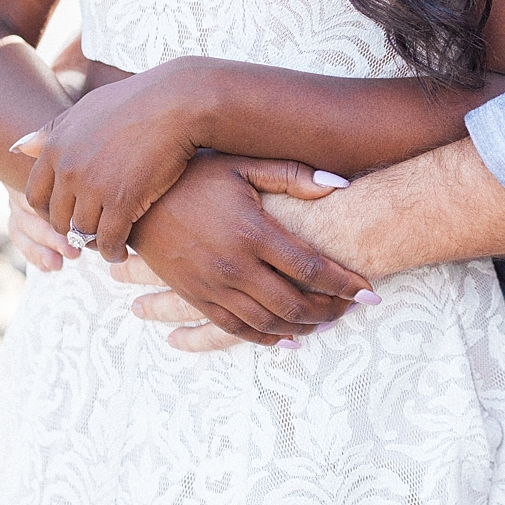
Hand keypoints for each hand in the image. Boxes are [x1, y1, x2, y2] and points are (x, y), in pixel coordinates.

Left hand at [12, 59, 204, 262]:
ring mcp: (93, 187)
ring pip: (81, 233)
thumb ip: (52, 131)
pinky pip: (108, 240)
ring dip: (92, 245)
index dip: (49, 212)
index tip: (68, 216)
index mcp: (55, 147)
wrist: (177, 103)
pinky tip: (122, 251)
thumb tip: (18, 149)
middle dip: (71, 231)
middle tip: (88, 235)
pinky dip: (112, 251)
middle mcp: (68, 169)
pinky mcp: (122, 202)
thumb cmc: (136, 101)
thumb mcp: (86, 109)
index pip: (35, 195)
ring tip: (106, 246)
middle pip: (57, 219)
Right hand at [128, 152, 377, 345]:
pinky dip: (266, 339)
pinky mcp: (194, 297)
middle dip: (331, 310)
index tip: (370, 293)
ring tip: (329, 322)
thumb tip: (340, 185)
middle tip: (353, 308)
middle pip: (294, 303)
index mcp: (251, 231)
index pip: (311, 267)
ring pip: (268, 322)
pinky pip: (235, 329)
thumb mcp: (241, 165)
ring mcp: (212, 286)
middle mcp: (233, 265)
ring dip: (304, 327)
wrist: (134, 196)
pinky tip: (288, 339)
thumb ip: (292, 175)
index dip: (345, 283)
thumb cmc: (193, 174)